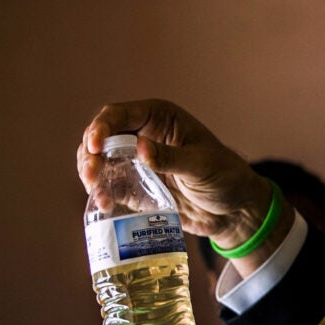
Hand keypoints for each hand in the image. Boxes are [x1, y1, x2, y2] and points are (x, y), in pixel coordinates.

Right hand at [77, 99, 272, 249]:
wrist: (234, 210)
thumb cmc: (226, 178)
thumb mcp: (202, 166)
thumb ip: (171, 158)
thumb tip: (140, 148)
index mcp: (161, 118)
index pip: (120, 114)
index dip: (101, 127)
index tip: (94, 147)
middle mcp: (144, 135)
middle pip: (102, 137)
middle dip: (90, 154)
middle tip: (91, 176)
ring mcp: (137, 161)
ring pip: (101, 161)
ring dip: (92, 174)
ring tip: (97, 192)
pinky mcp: (135, 185)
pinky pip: (109, 185)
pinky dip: (101, 193)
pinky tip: (103, 204)